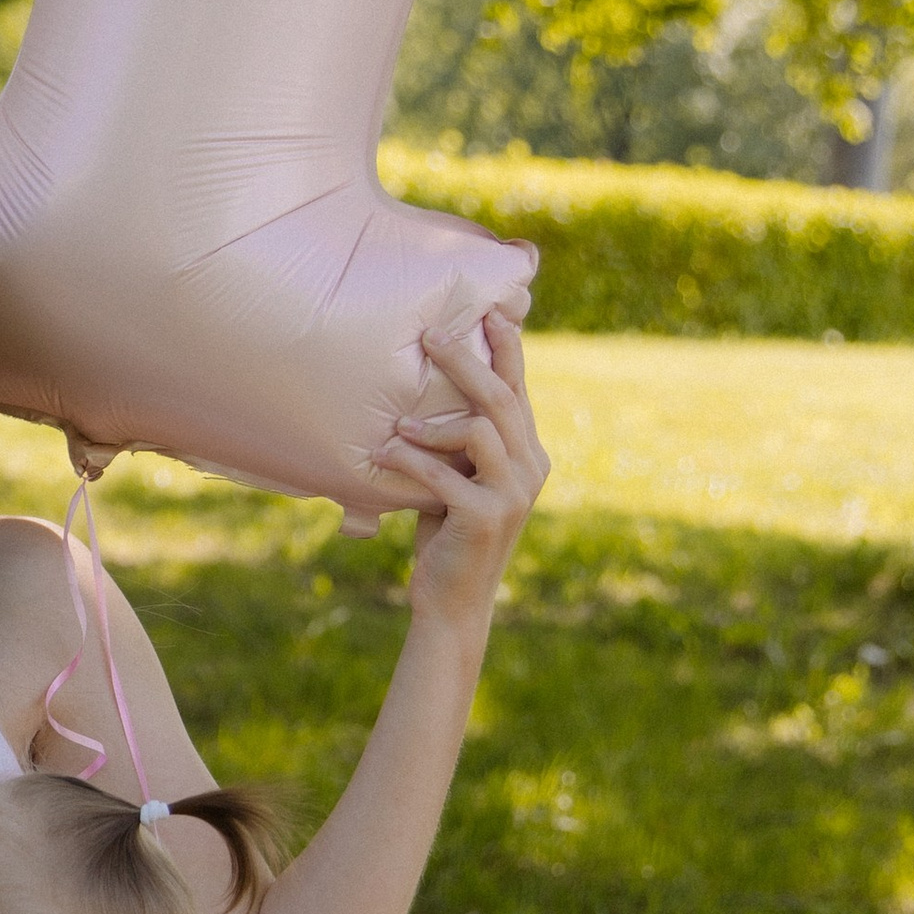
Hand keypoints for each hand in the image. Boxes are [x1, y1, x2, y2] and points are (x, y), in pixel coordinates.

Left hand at [369, 310, 548, 634]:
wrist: (452, 601)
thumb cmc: (446, 533)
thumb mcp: (458, 478)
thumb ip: (458, 441)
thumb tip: (421, 390)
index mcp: (529, 454)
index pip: (519, 390)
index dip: (507, 349)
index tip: (490, 311)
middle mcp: (531, 468)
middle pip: (500, 397)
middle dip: (465, 360)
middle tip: (430, 336)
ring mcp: (512, 494)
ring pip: (477, 428)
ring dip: (431, 421)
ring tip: (396, 424)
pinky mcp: (485, 517)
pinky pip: (444, 474)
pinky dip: (410, 461)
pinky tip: (383, 453)